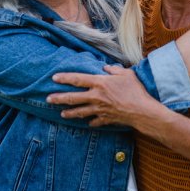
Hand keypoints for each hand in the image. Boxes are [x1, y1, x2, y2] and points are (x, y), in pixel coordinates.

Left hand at [47, 65, 161, 126]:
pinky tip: (88, 123)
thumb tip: (106, 67)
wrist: (141, 110)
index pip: (78, 79)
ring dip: (70, 113)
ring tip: (62, 113)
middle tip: (48, 99)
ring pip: (80, 112)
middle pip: (73, 98)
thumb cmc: (135, 90)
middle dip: (59, 98)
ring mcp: (99, 109)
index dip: (65, 78)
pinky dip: (90, 122)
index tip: (54, 77)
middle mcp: (96, 97)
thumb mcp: (126, 73)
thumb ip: (114, 69)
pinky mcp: (105, 119)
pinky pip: (94, 121)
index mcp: (100, 83)